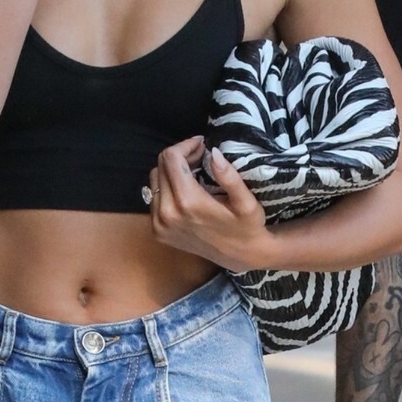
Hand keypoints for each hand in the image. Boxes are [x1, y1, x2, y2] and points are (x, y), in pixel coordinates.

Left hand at [148, 138, 274, 270]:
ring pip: (154, 180)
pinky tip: (185, 189)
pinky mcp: (157, 231)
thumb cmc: (248, 227)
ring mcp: (159, 224)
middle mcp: (167, 213)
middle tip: (200, 156)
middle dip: (179, 155)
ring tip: (193, 171)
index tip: (202, 145)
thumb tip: (214, 154)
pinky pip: (153, 198)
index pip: (172, 158)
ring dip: (171, 170)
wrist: (241, 257)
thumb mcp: (247, 203)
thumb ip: (230, 177)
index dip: (186, 145)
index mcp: (188, 202)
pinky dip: (166, 188)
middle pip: (160, 166)